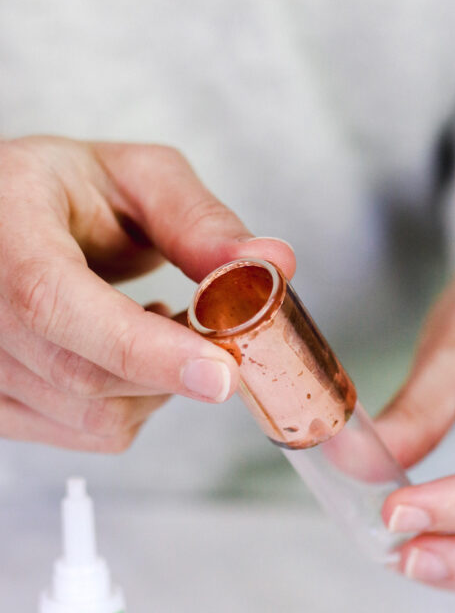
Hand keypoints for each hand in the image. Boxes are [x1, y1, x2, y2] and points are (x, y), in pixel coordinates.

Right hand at [0, 136, 294, 450]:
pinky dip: (131, 404)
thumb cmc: (60, 193)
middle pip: (84, 377)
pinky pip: (86, 435)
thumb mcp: (134, 177)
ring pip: (94, 418)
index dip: (144, 348)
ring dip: (155, 385)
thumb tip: (270, 264)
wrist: (3, 222)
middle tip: (205, 323)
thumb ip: (199, 220)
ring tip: (152, 322)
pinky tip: (121, 355)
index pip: (55, 304)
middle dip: (173, 364)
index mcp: (3, 233)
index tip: (219, 371)